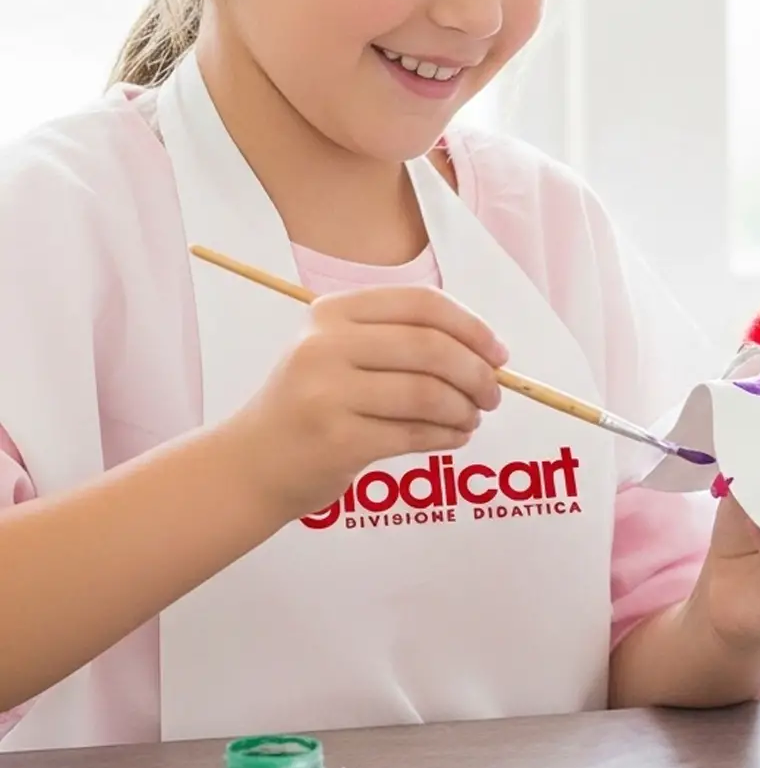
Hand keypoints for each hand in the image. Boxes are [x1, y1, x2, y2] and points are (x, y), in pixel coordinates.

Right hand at [226, 285, 505, 520]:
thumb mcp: (340, 354)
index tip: (499, 353)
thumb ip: (402, 342)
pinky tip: (455, 437)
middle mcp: (325, 346)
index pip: (422, 304)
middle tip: (494, 395)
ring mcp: (327, 393)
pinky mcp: (337, 440)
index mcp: (332, 313)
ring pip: (428, 393)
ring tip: (471, 419)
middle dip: (477, 373)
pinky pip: (415, 434)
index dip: (471, 326)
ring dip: (464, 409)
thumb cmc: (313, 405)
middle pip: (431, 347)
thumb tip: (488, 353)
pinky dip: (448, 436)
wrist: (252, 464)